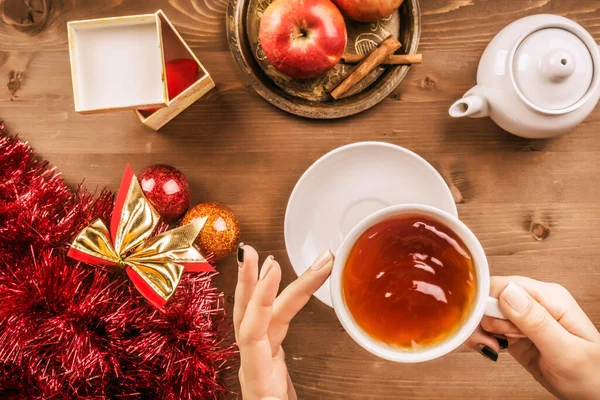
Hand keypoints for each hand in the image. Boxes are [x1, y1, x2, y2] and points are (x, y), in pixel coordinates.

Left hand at [234, 244, 333, 399]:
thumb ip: (274, 398)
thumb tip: (274, 393)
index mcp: (255, 379)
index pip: (253, 330)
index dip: (261, 300)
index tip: (272, 270)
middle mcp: (254, 364)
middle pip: (251, 314)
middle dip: (255, 281)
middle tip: (258, 251)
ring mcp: (261, 360)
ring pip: (265, 315)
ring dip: (275, 286)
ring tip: (278, 259)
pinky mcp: (271, 361)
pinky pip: (276, 324)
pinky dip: (284, 302)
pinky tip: (290, 289)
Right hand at [469, 276, 599, 399]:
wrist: (594, 394)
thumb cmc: (592, 375)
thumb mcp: (565, 351)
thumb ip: (536, 321)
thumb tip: (507, 292)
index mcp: (551, 298)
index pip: (505, 285)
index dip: (487, 303)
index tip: (484, 325)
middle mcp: (536, 302)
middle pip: (491, 297)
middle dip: (482, 319)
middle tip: (488, 342)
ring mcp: (525, 316)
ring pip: (486, 311)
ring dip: (481, 330)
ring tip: (492, 348)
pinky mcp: (516, 330)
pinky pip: (490, 325)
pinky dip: (485, 337)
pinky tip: (494, 348)